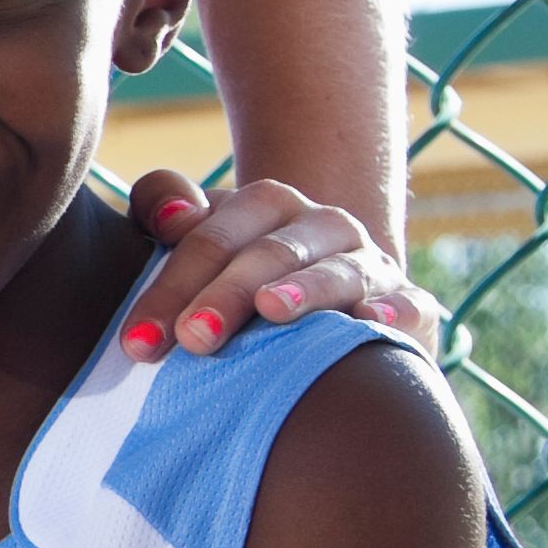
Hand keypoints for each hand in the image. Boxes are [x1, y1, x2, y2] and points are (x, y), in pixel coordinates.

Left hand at [120, 172, 427, 359]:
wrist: (331, 310)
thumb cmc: (240, 278)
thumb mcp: (199, 239)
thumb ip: (164, 206)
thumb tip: (172, 216)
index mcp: (265, 206)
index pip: (210, 239)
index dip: (171, 285)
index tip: (137, 342)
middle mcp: (321, 225)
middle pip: (268, 254)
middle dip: (226, 294)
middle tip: (193, 339)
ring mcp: (368, 264)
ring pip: (336, 270)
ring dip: (304, 290)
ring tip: (273, 310)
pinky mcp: (410, 307)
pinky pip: (409, 304)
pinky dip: (394, 310)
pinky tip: (371, 322)